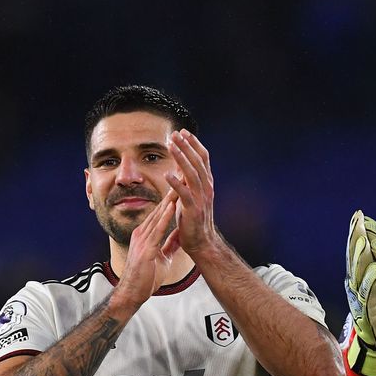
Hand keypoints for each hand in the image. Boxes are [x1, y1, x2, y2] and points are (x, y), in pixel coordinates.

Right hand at [111, 190, 180, 311]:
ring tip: (179, 185)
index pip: (161, 213)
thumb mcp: (162, 257)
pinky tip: (171, 208)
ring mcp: (142, 240)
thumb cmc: (146, 277)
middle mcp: (142, 233)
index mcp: (146, 235)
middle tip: (181, 176)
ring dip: (169, 201)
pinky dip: (164, 218)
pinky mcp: (145, 249)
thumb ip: (169, 245)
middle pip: (159, 209)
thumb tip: (179, 236)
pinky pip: (157, 231)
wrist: (133, 293)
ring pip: (157, 216)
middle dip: (171, 193)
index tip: (182, 186)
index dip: (172, 199)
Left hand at [165, 129, 217, 255]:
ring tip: (171, 146)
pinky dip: (176, 183)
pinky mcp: (193, 210)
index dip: (194, 144)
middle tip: (176, 133)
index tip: (184, 132)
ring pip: (192, 174)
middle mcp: (207, 188)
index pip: (203, 158)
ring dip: (181, 158)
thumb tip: (182, 166)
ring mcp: (201, 199)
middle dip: (187, 146)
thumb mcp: (194, 196)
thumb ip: (190, 182)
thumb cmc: (194, 220)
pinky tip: (167, 174)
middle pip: (198, 162)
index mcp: (207, 184)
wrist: (202, 242)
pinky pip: (184, 194)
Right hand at [345, 211, 375, 375]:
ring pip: (359, 274)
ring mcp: (362, 298)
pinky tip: (375, 269)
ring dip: (361, 256)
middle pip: (356, 258)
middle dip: (356, 238)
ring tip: (363, 239)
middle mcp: (358, 285)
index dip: (358, 233)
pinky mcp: (369, 312)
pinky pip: (369, 294)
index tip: (359, 215)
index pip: (360, 251)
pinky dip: (371, 281)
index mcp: (364, 277)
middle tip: (357, 219)